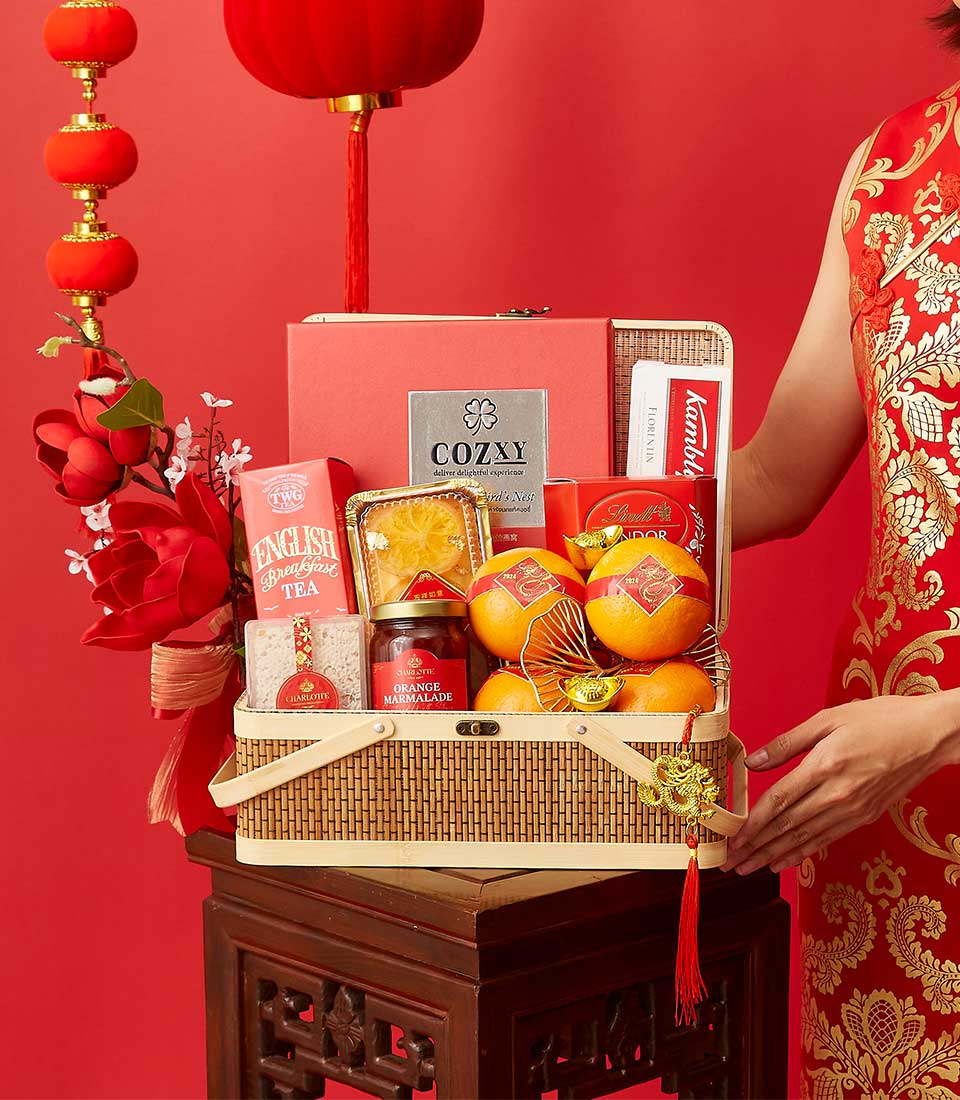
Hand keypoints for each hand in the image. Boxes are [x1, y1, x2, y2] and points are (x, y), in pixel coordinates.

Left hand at [721, 693, 959, 875]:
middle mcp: (838, 794)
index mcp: (825, 766)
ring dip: (774, 854)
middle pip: (788, 826)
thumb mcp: (828, 719)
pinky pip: (827, 838)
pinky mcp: (865, 815)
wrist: (930, 734)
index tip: (731, 840)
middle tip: (731, 863)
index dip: (752, 824)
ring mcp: (853, 809)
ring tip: (751, 867)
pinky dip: (803, 852)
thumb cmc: (880, 719)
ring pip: (806, 837)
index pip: (779, 802)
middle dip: (756, 847)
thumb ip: (787, 743)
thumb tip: (753, 762)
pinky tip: (785, 860)